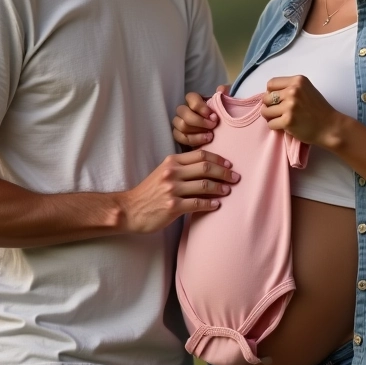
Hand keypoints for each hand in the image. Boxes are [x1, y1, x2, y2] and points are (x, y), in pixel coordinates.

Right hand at [120, 148, 238, 232]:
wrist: (130, 209)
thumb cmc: (149, 192)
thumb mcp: (163, 172)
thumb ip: (181, 167)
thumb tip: (205, 166)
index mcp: (171, 162)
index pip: (201, 155)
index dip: (218, 158)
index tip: (229, 164)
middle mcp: (172, 173)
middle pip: (206, 167)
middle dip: (225, 172)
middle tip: (236, 177)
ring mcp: (172, 190)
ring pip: (205, 185)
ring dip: (221, 188)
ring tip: (228, 190)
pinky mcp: (173, 207)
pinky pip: (198, 203)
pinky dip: (210, 204)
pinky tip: (217, 205)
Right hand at [172, 90, 222, 146]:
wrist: (219, 132)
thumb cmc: (219, 115)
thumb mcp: (225, 103)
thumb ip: (225, 94)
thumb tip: (221, 89)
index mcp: (193, 99)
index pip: (190, 97)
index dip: (200, 107)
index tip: (213, 115)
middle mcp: (184, 109)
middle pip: (183, 112)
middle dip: (199, 121)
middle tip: (213, 125)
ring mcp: (179, 122)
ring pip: (181, 126)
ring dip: (197, 131)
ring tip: (210, 135)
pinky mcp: (178, 135)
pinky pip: (180, 138)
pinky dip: (193, 140)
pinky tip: (205, 141)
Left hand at [261, 75, 339, 147]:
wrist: (330, 127)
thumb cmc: (319, 109)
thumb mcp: (307, 90)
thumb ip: (290, 88)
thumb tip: (269, 93)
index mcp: (298, 81)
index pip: (271, 84)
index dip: (271, 93)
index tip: (277, 100)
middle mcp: (293, 91)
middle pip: (266, 97)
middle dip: (269, 106)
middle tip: (279, 111)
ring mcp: (290, 106)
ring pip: (265, 111)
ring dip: (271, 117)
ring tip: (281, 118)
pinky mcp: (288, 121)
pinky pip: (270, 124)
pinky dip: (275, 126)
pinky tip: (285, 126)